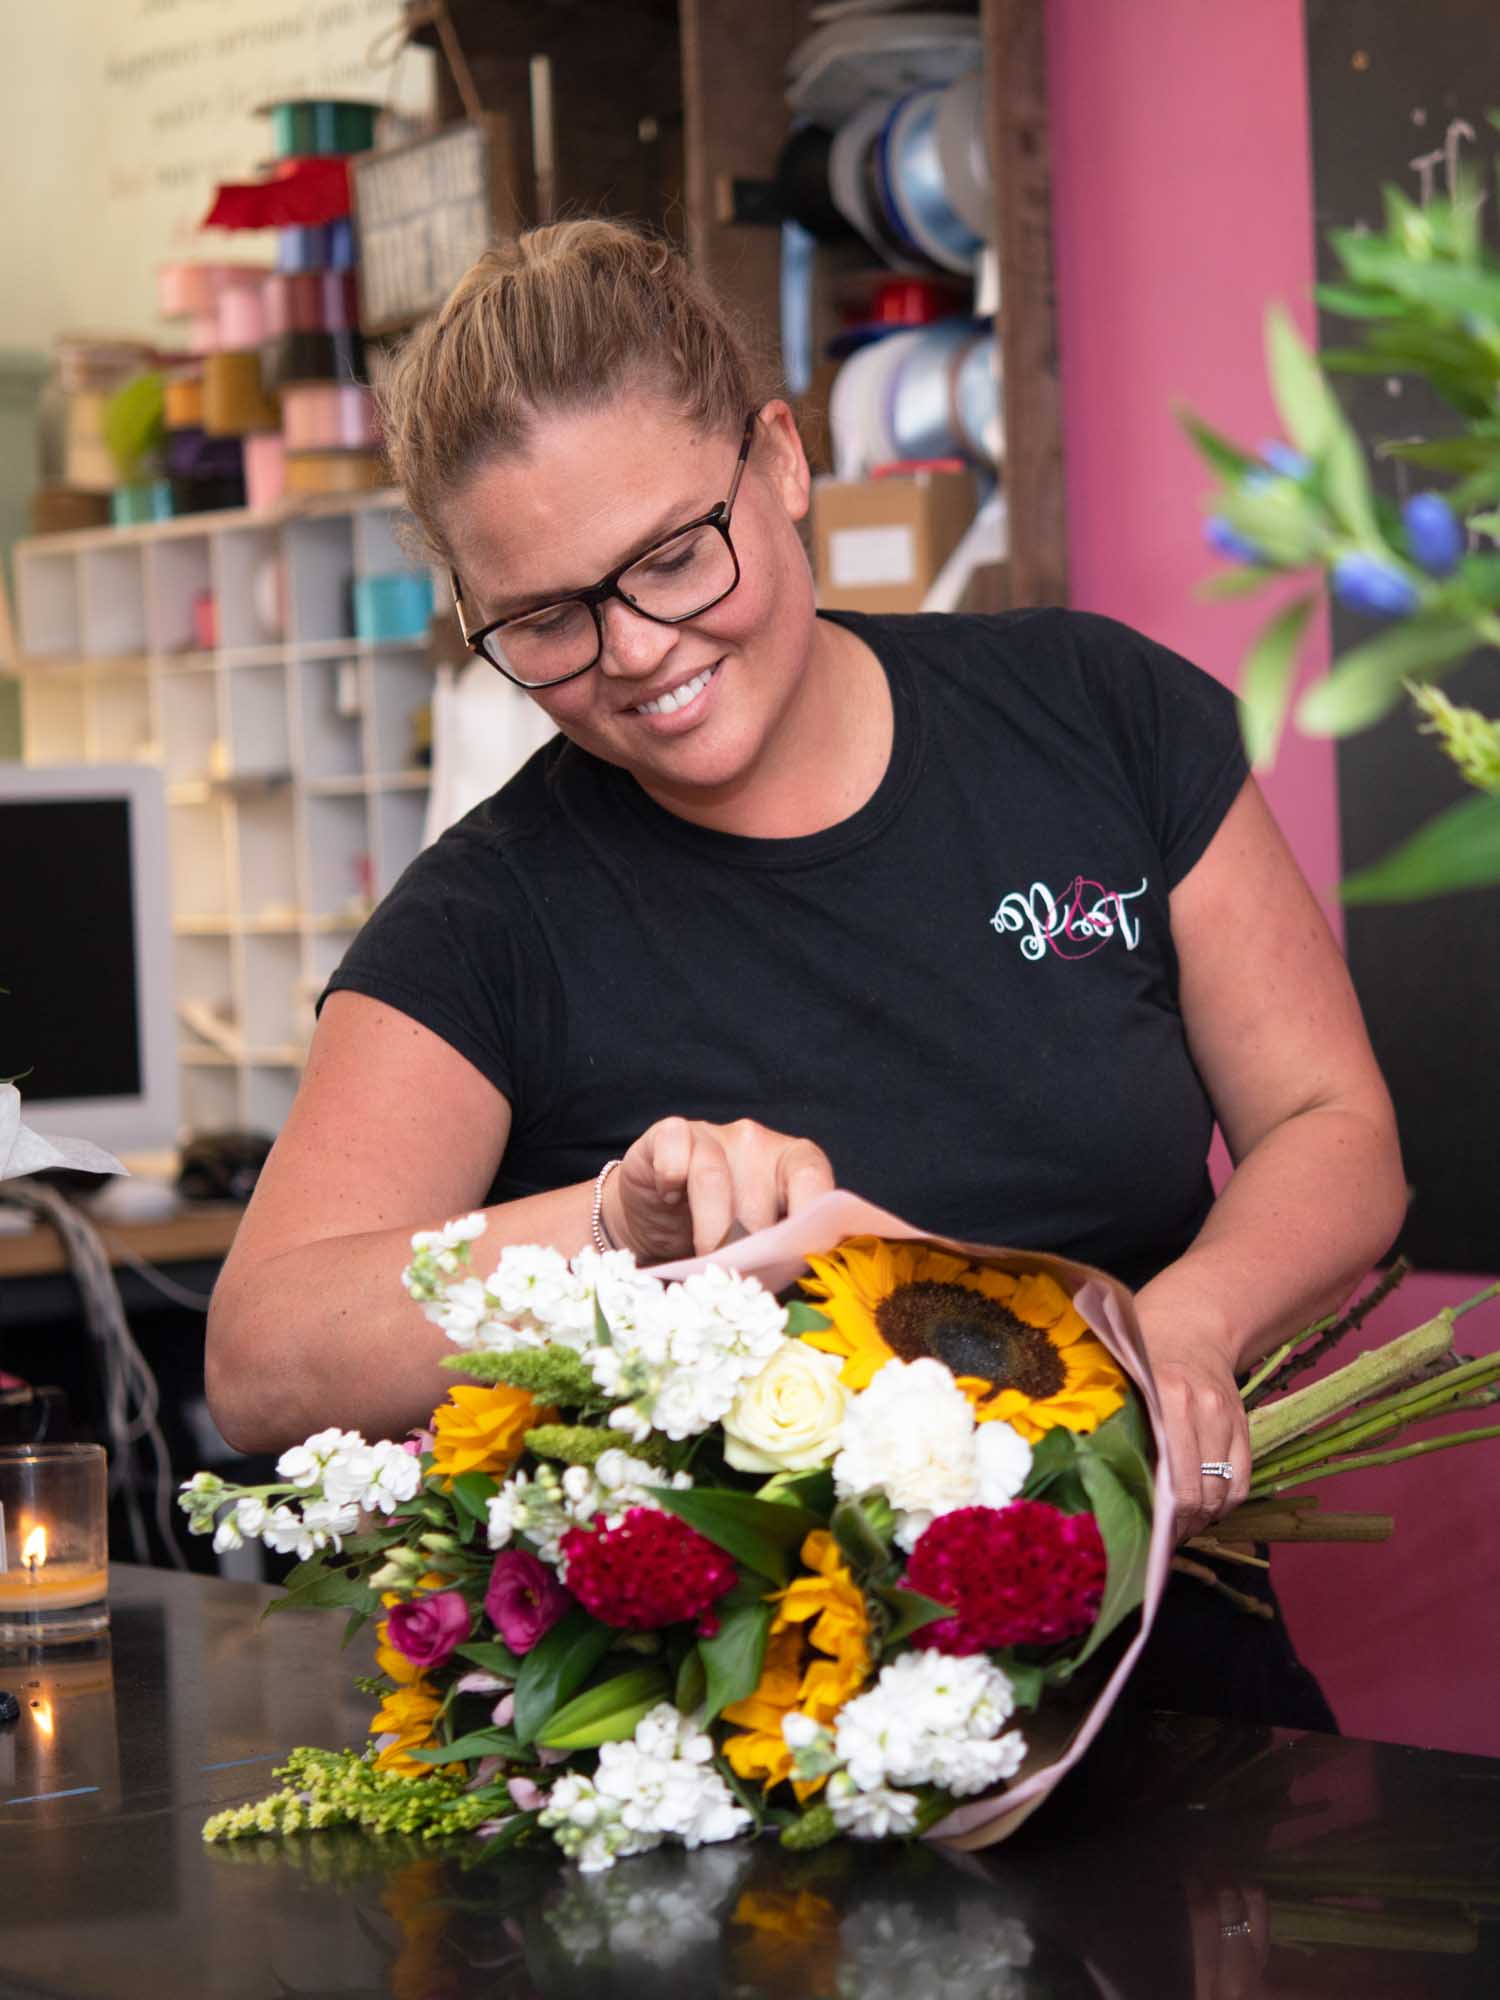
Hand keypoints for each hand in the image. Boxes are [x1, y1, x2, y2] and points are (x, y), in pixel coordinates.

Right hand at [603, 1116, 835, 1263]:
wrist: (654, 1223)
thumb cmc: (714, 1234)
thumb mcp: (754, 1244)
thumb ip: (780, 1250)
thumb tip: (798, 1274)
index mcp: (789, 1163)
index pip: (812, 1176)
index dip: (811, 1211)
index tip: (805, 1250)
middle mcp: (755, 1141)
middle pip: (760, 1192)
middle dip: (753, 1246)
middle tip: (745, 1282)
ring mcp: (712, 1134)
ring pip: (713, 1178)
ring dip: (710, 1230)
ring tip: (707, 1265)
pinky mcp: (669, 1134)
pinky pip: (674, 1152)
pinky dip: (671, 1178)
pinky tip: (669, 1199)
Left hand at [1135, 1322, 1251, 1541]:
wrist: (1191, 1326)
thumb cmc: (1142, 1355)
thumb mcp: (1124, 1383)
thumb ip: (1124, 1428)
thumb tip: (1114, 1488)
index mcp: (1165, 1397)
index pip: (1170, 1478)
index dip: (1161, 1516)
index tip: (1145, 1535)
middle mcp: (1202, 1409)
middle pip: (1198, 1492)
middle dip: (1180, 1526)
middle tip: (1160, 1538)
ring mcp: (1228, 1419)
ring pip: (1222, 1493)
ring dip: (1202, 1519)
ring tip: (1179, 1527)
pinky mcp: (1245, 1426)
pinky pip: (1242, 1481)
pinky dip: (1225, 1504)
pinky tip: (1204, 1510)